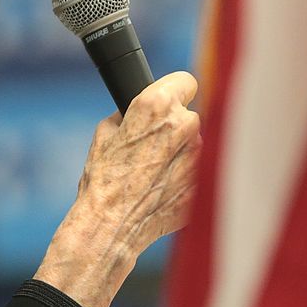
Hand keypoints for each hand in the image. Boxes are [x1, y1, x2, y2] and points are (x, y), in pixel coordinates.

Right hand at [34, 71, 201, 306]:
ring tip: (154, 173)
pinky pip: (197, 173)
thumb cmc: (103, 180)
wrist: (111, 225)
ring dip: (180, 154)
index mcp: (157, 106)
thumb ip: (128, 115)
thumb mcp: (104, 134)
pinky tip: (162, 190)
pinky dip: (183, 178)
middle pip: (189, 115)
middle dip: (175, 127)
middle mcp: (183, 126)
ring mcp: (198, 156)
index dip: (175, 91)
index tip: (170, 100)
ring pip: (195, 145)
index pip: (185, 80)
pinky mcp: (204, 183)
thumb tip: (136, 113)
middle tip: (153, 145)